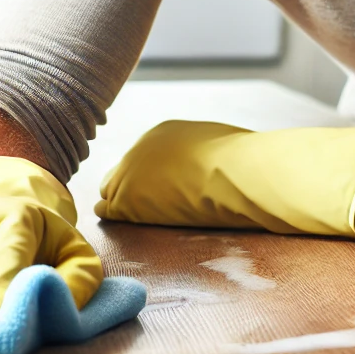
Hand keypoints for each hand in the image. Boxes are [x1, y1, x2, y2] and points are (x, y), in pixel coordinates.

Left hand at [95, 120, 354, 237]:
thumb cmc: (245, 165)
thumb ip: (206, 159)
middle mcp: (142, 147)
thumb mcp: (222, 152)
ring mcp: (132, 170)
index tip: (144, 189)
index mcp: (164, 133)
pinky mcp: (128, 195)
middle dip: (120, 188)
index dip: (141, 175)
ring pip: (109, 191)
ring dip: (114, 203)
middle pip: (119, 172)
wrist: (242, 173)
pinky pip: (110, 209)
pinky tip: (112, 220)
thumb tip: (223, 170)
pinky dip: (112, 216)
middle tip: (117, 204)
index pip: (141, 158)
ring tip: (112, 214)